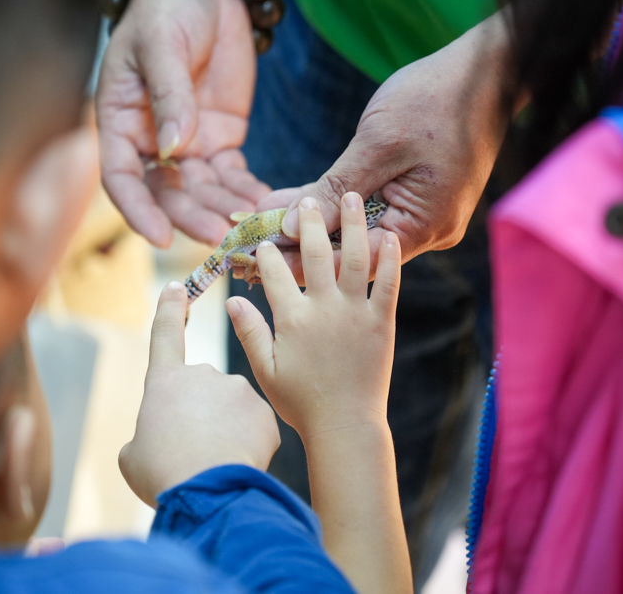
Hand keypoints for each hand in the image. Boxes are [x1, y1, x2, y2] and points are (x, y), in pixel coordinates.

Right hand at [97, 0, 269, 247]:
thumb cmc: (168, 10)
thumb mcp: (162, 45)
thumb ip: (168, 93)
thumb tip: (172, 146)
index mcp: (119, 123)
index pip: (122, 179)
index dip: (139, 211)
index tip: (161, 237)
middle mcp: (149, 143)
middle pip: (167, 193)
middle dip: (193, 217)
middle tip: (223, 235)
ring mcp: (187, 146)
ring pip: (202, 192)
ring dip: (224, 211)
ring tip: (252, 227)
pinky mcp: (220, 141)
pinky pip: (232, 176)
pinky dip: (246, 193)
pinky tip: (265, 205)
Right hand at [119, 282, 279, 506]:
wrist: (206, 489)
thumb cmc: (162, 473)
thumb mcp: (135, 455)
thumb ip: (148, 435)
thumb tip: (159, 436)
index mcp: (165, 380)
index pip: (165, 335)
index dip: (170, 310)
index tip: (176, 287)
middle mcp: (203, 374)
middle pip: (204, 391)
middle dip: (202, 418)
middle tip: (194, 452)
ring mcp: (237, 388)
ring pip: (234, 410)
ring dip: (227, 432)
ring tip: (216, 461)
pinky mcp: (264, 410)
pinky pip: (256, 428)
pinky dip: (249, 446)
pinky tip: (239, 462)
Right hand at [226, 194, 401, 438]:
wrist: (344, 426)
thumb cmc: (301, 402)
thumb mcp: (265, 369)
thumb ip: (249, 331)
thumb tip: (233, 299)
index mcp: (292, 318)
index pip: (275, 272)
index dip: (268, 251)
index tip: (264, 237)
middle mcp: (323, 308)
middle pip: (315, 253)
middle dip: (308, 222)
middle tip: (306, 199)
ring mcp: (355, 313)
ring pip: (353, 258)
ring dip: (352, 224)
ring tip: (350, 196)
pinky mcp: (381, 322)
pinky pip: (388, 283)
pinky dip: (389, 258)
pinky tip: (389, 235)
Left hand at [253, 13, 513, 281]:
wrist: (489, 69)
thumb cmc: (437, 99)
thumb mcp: (378, 143)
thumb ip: (336, 189)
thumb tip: (293, 228)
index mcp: (424, 226)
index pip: (352, 262)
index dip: (302, 260)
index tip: (258, 257)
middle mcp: (429, 230)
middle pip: (355, 250)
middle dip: (302, 242)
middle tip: (249, 242)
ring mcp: (428, 214)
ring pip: (361, 229)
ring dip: (316, 222)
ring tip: (261, 218)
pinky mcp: (424, 197)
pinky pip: (374, 209)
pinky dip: (339, 204)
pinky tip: (296, 201)